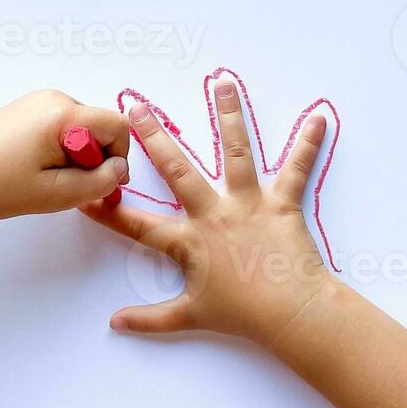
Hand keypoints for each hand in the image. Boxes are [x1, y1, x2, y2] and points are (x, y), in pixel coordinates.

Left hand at [0, 90, 128, 226]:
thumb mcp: (59, 194)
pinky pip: (57, 126)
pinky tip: (29, 168)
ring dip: (73, 154)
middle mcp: (52, 98)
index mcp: (63, 113)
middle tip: (64, 185)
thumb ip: (100, 182)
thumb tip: (118, 170)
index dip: (118, 157)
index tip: (100, 182)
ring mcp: (34, 101)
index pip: (117, 126)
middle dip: (92, 157)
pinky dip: (56, 148)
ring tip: (42, 178)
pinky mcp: (21, 109)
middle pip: (97, 126)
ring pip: (78, 128)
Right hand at [82, 79, 333, 349]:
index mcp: (189, 241)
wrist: (290, 315)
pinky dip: (308, 144)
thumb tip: (115, 324)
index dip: (109, 212)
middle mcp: (214, 214)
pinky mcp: (282, 203)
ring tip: (224, 83)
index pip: (139, 225)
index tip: (86, 193)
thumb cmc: (242, 316)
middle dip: (155, 138)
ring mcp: (248, 204)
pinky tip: (320, 118)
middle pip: (178, 170)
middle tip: (137, 109)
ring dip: (230, 115)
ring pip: (235, 153)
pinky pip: (297, 169)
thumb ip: (151, 319)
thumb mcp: (190, 317)